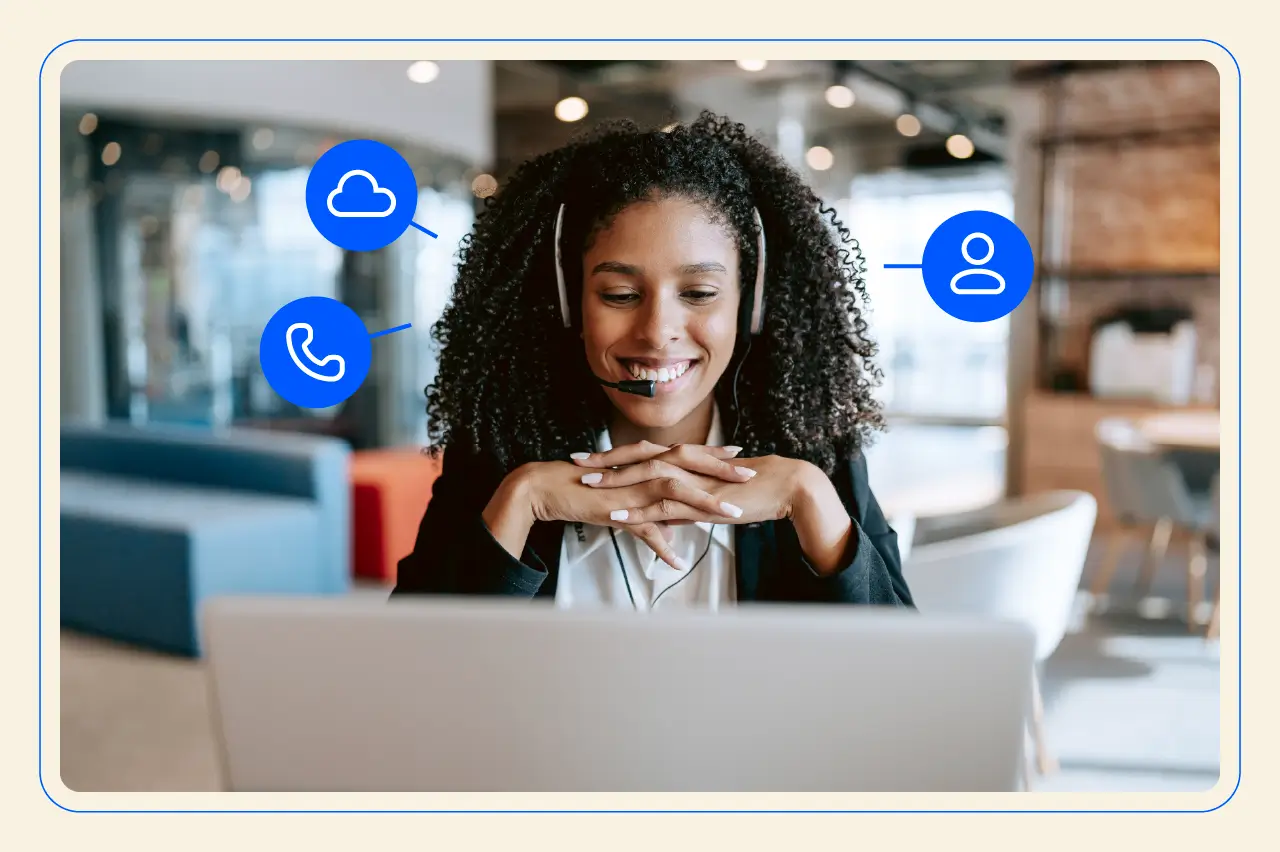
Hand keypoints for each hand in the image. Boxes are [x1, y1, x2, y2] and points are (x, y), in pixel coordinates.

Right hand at [515, 451, 745, 570]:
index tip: (740, 457)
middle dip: (720, 471)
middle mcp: (640, 470)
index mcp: (644, 463)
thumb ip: (651, 518)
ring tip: (732, 514)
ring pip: (673, 491)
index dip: (713, 456)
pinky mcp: (616, 508)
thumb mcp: (624, 502)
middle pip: (688, 465)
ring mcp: (630, 489)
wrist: (549, 488)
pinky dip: (662, 544)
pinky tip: (678, 560)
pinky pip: (644, 527)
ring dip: (704, 502)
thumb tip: (671, 537)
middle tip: (750, 476)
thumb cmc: (585, 490)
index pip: (685, 454)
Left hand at [588, 450, 855, 575]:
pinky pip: (662, 507)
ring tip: (587, 486)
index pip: (643, 452)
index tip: (589, 455)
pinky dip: (638, 512)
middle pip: (636, 459)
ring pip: (644, 479)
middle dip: (604, 461)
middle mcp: (685, 462)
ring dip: (614, 483)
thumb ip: (688, 496)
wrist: (782, 487)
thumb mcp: (711, 490)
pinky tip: (618, 518)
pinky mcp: (700, 501)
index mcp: (687, 458)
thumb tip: (671, 509)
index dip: (614, 454)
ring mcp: (691, 481)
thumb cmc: (750, 489)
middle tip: (575, 463)